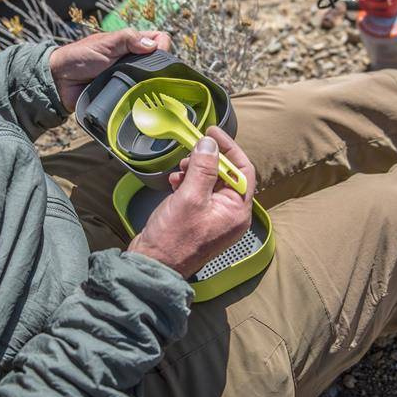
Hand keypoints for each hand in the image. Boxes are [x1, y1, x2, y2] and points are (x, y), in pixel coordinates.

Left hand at [49, 29, 170, 110]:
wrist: (60, 83)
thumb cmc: (79, 57)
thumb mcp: (105, 44)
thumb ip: (128, 40)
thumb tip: (153, 45)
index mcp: (132, 44)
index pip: (159, 39)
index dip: (162, 46)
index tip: (157, 54)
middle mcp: (134, 62)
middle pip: (160, 64)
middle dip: (159, 70)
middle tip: (152, 77)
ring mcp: (130, 80)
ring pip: (152, 84)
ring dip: (151, 87)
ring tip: (148, 92)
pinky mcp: (124, 97)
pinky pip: (139, 100)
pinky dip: (141, 101)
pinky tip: (143, 104)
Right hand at [128, 127, 255, 277]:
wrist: (153, 263)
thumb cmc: (174, 239)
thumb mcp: (190, 197)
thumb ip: (203, 167)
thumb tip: (210, 144)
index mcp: (236, 211)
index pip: (242, 170)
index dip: (228, 148)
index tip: (212, 133)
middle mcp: (229, 214)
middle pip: (226, 175)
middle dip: (207, 160)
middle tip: (190, 153)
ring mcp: (214, 217)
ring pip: (210, 182)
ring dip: (194, 170)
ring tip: (179, 171)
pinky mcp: (199, 218)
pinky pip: (199, 192)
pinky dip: (187, 182)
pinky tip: (175, 182)